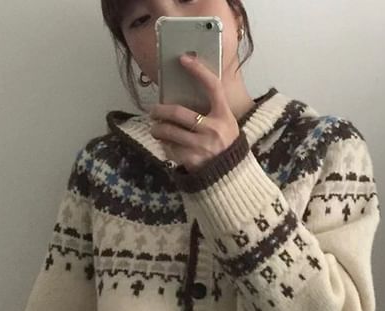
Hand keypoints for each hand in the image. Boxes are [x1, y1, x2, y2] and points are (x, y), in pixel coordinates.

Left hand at [149, 53, 239, 172]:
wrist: (230, 177)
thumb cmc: (226, 146)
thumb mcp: (227, 125)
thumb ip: (212, 111)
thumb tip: (188, 93)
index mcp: (224, 117)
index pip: (212, 87)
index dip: (199, 71)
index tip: (184, 59)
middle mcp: (213, 130)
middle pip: (178, 113)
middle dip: (160, 111)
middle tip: (154, 111)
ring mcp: (202, 146)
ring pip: (168, 132)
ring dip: (157, 129)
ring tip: (155, 128)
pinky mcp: (192, 160)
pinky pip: (170, 148)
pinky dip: (164, 145)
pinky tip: (165, 144)